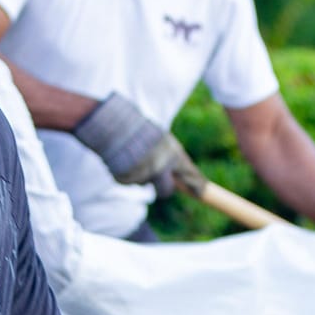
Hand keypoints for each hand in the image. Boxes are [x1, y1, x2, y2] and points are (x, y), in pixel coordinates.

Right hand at [73, 93, 191, 189]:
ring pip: (143, 184)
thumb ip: (170, 156)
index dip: (197, 185)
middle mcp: (161, 167)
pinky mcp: (127, 179)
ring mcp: (144, 175)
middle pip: (166, 191)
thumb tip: (177, 175)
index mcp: (173, 153)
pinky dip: (125, 174)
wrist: (112, 123)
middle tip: (157, 180)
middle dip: (163, 188)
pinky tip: (121, 159)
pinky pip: (128, 181)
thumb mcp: (160, 137)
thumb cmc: (138, 128)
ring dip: (139, 175)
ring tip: (132, 156)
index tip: (201, 192)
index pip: (190, 175)